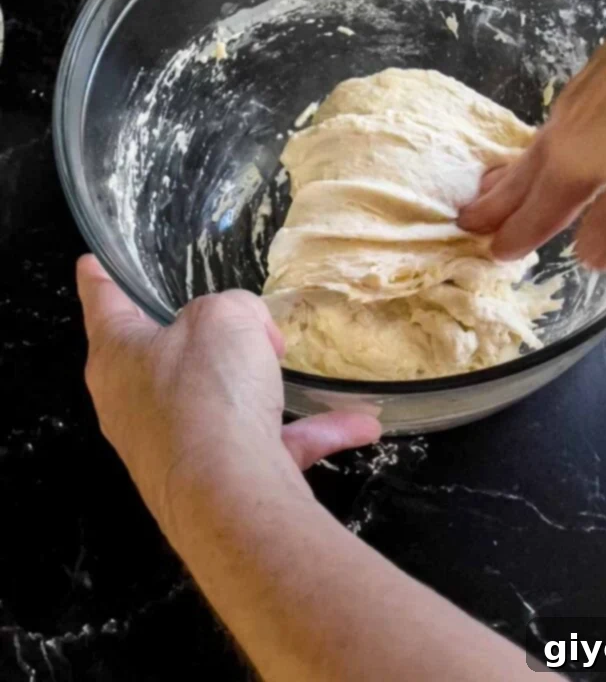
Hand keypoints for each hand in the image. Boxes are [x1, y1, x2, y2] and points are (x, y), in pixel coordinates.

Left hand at [78, 255, 380, 526]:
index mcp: (118, 357)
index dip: (100, 276)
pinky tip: (358, 423)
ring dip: (266, 387)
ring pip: (220, 402)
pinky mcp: (213, 483)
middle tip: (237, 320)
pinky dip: (306, 432)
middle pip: (165, 356)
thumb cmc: (208, 391)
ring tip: (296, 367)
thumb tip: (249, 335)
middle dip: (207, 336)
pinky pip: (263, 444)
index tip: (92, 261)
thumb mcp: (225, 318)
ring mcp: (173, 449)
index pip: (103, 303)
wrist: (231, 500)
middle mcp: (134, 405)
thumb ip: (234, 309)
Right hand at [459, 0, 605, 269]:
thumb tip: (586, 258)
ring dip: (509, 174)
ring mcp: (579, 96)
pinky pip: (552, 123)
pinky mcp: (598, 72)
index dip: (517, 236)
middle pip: (523, 177)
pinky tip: (547, 141)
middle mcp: (565, 129)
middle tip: (465, 220)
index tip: (493, 253)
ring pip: (533, 146)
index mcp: (573, 161)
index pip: (537, 211)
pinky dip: (535, 145)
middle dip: (496, 204)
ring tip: (490, 184)